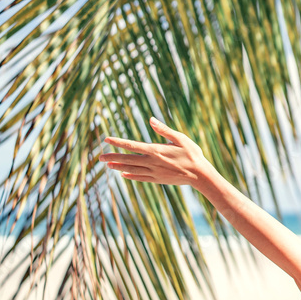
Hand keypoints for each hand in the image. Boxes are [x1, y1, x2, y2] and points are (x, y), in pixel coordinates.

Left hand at [99, 117, 214, 187]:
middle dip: (113, 157)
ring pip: (132, 170)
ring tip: (108, 166)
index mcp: (156, 151)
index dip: (118, 142)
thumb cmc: (192, 154)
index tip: (107, 140)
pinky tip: (124, 175)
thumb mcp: (180, 139)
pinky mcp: (158, 180)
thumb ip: (164, 130)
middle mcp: (152, 163)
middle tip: (100, 158)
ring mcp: (154, 173)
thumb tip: (151, 119)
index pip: (132, 146)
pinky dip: (131, 176)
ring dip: (119, 167)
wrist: (200, 175)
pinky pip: (141, 178)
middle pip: (128, 159)